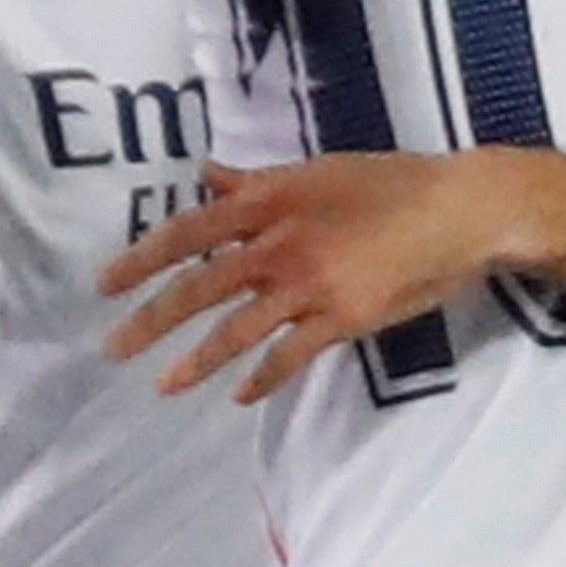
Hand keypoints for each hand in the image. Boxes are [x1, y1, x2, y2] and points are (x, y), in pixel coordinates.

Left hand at [100, 152, 519, 400]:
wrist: (459, 211)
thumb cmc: (389, 183)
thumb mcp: (315, 171)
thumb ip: (256, 181)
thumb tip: (206, 175)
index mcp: (268, 200)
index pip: (187, 231)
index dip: (142, 258)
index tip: (105, 283)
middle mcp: (278, 242)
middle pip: (199, 286)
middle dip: (150, 319)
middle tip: (111, 347)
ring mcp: (309, 283)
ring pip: (236, 328)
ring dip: (195, 360)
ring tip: (162, 386)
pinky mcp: (342, 318)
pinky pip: (289, 354)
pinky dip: (262, 377)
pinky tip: (239, 395)